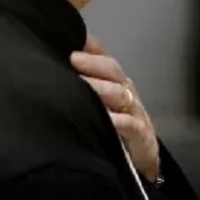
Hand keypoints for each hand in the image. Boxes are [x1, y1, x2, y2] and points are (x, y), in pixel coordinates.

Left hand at [70, 35, 159, 181]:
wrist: (141, 160)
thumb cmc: (116, 130)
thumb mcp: (100, 105)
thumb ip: (84, 86)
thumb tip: (58, 65)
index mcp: (116, 83)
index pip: (105, 58)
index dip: (92, 47)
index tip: (74, 39)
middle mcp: (126, 92)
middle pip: (113, 71)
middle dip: (93, 64)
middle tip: (73, 59)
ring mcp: (135, 112)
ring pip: (119, 94)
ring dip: (101, 89)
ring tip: (84, 86)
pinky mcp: (141, 134)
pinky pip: (130, 124)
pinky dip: (119, 120)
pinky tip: (107, 119)